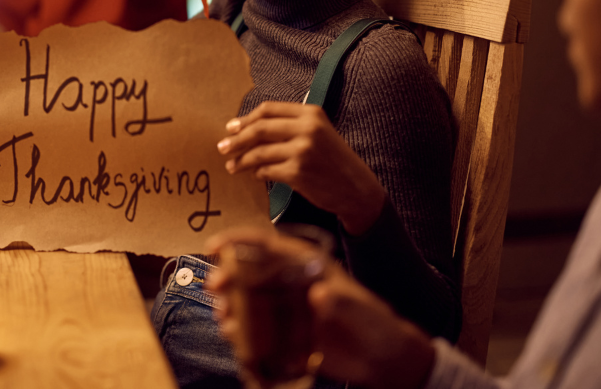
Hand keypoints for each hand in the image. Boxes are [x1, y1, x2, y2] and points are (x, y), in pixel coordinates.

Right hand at [206, 227, 435, 388]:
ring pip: (249, 300)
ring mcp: (287, 309)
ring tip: (223, 315)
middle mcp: (291, 283)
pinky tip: (233, 335)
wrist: (384, 360)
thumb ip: (341, 302)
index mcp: (306, 265)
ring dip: (231, 304)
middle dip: (228, 275)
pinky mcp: (285, 334)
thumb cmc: (375, 326)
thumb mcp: (361, 311)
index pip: (269, 245)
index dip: (240, 241)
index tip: (216, 245)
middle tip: (215, 285)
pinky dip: (241, 331)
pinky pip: (255, 329)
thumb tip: (319, 294)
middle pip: (252, 272)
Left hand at [216, 102, 385, 234]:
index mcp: (311, 114)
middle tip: (222, 147)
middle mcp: (308, 129)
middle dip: (236, 139)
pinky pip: (267, 171)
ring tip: (232, 166)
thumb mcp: (319, 133)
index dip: (246, 118)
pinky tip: (255, 175)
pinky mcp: (298, 172)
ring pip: (259, 152)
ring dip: (241, 160)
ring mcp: (303, 151)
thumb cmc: (334, 161)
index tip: (231, 127)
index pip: (269, 110)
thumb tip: (248, 128)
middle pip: (260, 129)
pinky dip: (257, 173)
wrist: (358, 190)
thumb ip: (291, 126)